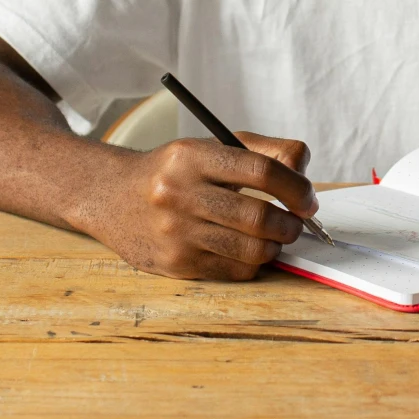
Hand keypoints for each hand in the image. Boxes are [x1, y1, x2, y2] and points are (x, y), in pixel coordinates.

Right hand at [85, 132, 317, 280]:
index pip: (261, 171)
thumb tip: (303, 173)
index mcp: (192, 156)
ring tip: (274, 238)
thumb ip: (264, 152)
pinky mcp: (175, 263)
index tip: (307, 198)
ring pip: (251, 250)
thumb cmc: (173, 172)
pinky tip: (249, 251)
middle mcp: (179, 193)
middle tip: (296, 223)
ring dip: (275, 246)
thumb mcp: (210, 147)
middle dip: (290, 224)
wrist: (110, 197)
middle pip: (259, 217)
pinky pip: (235, 271)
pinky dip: (253, 264)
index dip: (296, 187)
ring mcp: (175, 232)